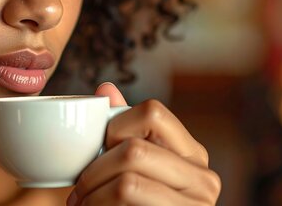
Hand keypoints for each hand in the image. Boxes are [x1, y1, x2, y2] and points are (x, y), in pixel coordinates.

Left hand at [67, 82, 220, 204]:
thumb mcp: (132, 167)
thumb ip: (122, 130)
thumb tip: (105, 88)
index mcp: (191, 155)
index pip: (152, 112)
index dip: (115, 126)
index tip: (99, 150)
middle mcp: (203, 178)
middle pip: (133, 149)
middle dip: (92, 169)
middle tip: (78, 189)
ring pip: (128, 181)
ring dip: (91, 194)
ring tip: (82, 204)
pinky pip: (126, 199)